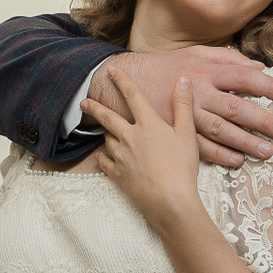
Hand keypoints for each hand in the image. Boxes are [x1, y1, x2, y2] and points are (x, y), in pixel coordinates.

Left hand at [84, 70, 205, 229]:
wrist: (170, 202)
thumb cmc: (182, 168)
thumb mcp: (188, 134)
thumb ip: (183, 105)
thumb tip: (182, 80)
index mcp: (148, 124)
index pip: (132, 95)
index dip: (121, 80)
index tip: (111, 70)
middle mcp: (129, 137)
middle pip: (107, 117)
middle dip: (95, 107)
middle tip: (84, 101)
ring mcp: (121, 156)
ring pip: (106, 139)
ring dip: (105, 133)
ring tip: (104, 131)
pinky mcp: (117, 174)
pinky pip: (103, 161)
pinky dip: (102, 156)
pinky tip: (103, 155)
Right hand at [85, 46, 272, 168]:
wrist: (125, 84)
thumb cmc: (166, 67)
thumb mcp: (196, 54)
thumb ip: (228, 59)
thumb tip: (259, 69)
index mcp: (206, 72)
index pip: (245, 79)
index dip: (270, 88)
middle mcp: (199, 93)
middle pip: (237, 108)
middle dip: (264, 121)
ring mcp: (186, 116)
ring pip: (221, 131)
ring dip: (246, 142)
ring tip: (267, 151)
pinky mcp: (175, 133)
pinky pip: (200, 147)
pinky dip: (220, 155)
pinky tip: (238, 160)